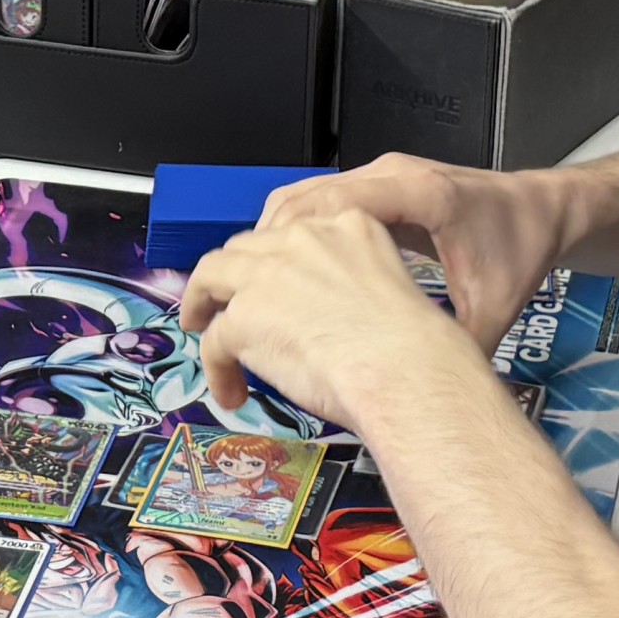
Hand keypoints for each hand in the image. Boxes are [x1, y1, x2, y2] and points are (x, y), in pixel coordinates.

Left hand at [177, 201, 474, 429]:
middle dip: (233, 275)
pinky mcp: (244, 316)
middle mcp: (303, 238)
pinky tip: (232, 392)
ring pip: (213, 278)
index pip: (293, 233)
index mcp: (348, 224)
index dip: (274, 259)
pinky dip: (216, 368)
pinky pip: (215, 342)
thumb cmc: (417, 348)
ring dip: (203, 303)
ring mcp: (268, 274)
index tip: (271, 281)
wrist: (408, 371)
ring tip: (201, 328)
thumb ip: (351, 286)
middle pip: (246, 248)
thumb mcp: (391, 287)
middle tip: (229, 302)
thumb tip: (323, 316)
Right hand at [258, 152, 573, 349]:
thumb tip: (428, 401)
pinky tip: (286, 275)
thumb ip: (458, 348)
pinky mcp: (377, 187)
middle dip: (262, 246)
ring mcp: (380, 177)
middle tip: (229, 296)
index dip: (288, 242)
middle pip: (304, 198)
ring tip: (249, 290)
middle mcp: (390, 176)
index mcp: (418, 195)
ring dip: (272, 239)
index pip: (335, 204)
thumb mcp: (494, 309)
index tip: (255, 284)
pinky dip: (294, 233)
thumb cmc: (520, 250)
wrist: (542, 211)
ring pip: (304, 197)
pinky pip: (320, 201)